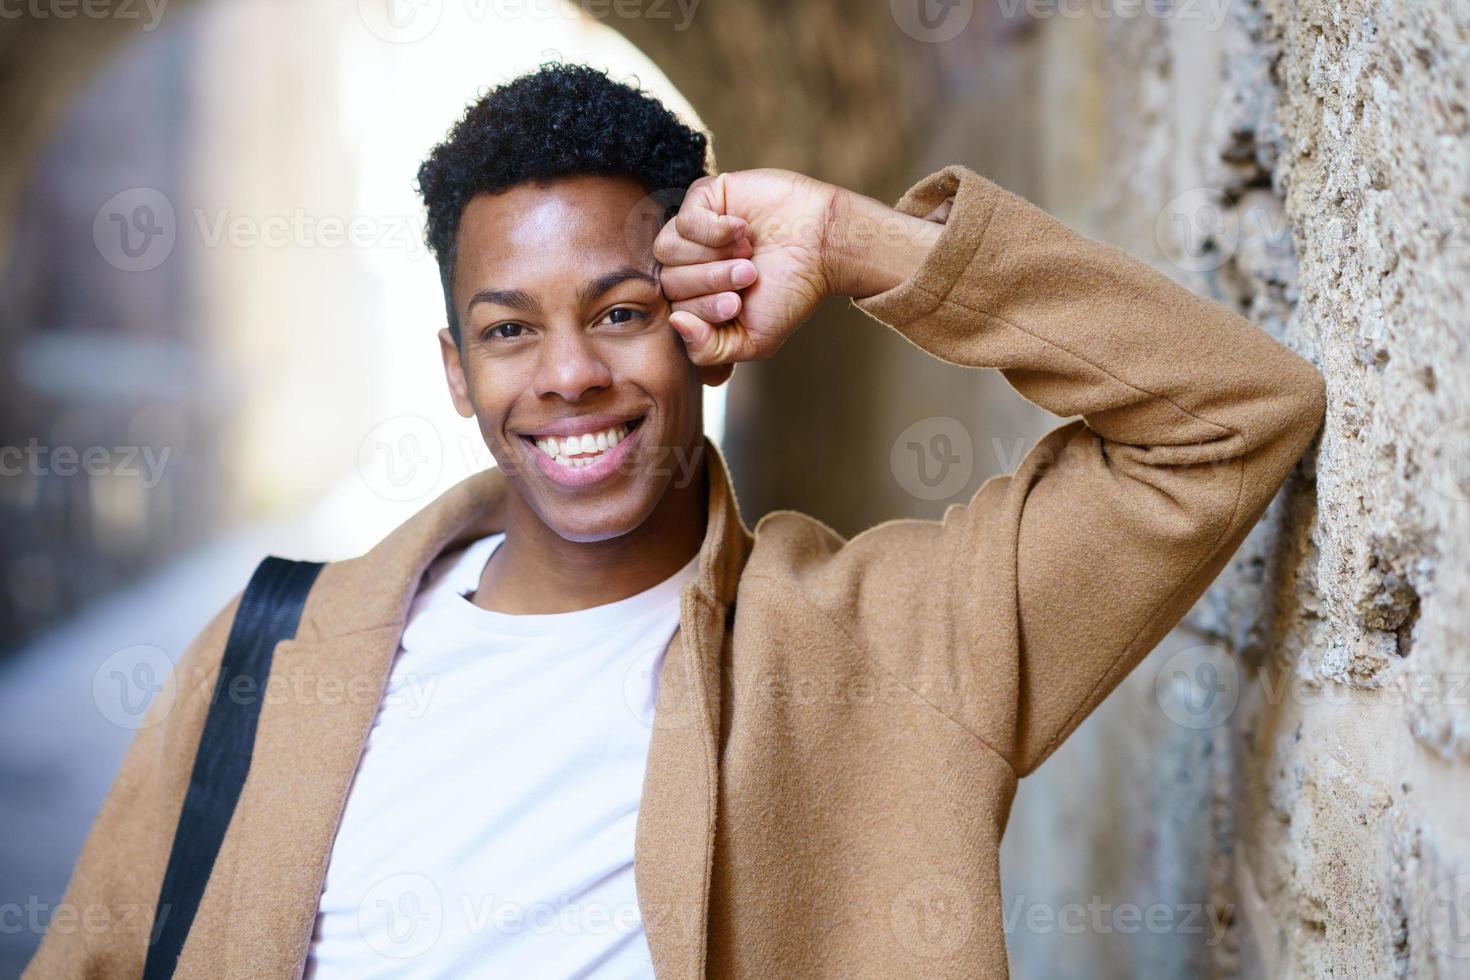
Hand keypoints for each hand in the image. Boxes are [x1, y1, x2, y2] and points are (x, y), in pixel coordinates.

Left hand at [655, 169, 838, 364]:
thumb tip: (675, 323)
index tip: (739, 304)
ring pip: (668, 250)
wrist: (824, 247)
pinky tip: (742, 231)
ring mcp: (694, 231)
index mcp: (698, 298)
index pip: (674, 309)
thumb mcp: (753, 340)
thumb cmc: (791, 291)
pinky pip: (685, 220)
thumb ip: (709, 349)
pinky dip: (714, 231)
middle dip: (711, 282)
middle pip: (669, 280)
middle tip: (749, 275)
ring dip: (712, 258)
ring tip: (746, 254)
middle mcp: (690, 264)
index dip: (704, 309)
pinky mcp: (704, 199)